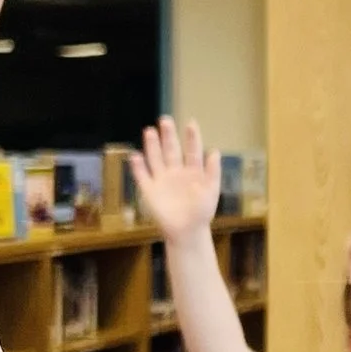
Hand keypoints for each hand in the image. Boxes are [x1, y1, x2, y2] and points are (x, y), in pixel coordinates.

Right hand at [132, 116, 222, 241]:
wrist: (188, 232)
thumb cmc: (202, 212)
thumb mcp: (211, 191)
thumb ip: (213, 172)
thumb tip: (215, 151)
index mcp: (193, 171)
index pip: (192, 150)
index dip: (191, 138)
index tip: (191, 123)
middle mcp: (176, 171)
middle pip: (171, 150)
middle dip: (168, 135)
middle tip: (165, 119)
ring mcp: (162, 180)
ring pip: (155, 158)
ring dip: (152, 146)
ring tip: (149, 131)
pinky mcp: (150, 191)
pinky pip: (142, 176)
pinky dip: (138, 167)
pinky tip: (135, 155)